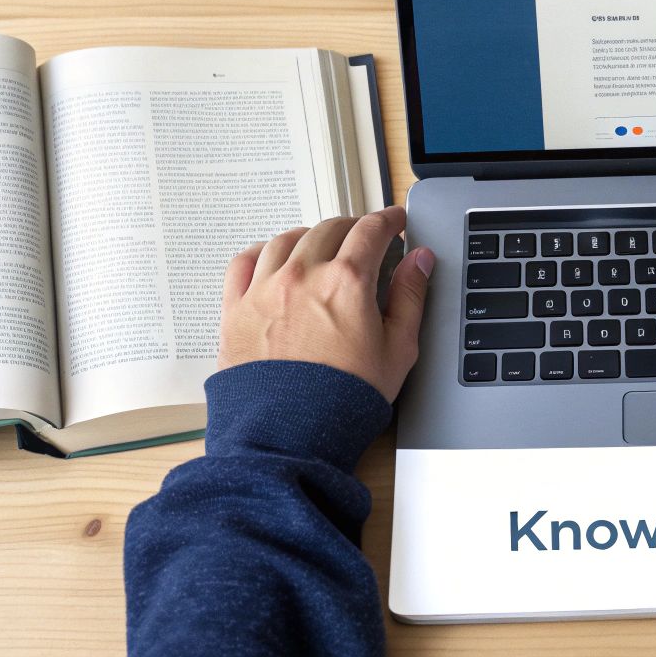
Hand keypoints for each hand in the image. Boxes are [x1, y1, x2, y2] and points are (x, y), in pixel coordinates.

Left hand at [219, 206, 434, 400]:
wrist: (290, 435)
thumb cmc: (346, 398)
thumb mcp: (398, 348)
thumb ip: (411, 296)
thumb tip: (420, 261)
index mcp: (348, 282)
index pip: (372, 230)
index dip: (389, 221)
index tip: (395, 222)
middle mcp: (303, 275)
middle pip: (330, 229)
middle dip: (352, 227)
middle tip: (364, 238)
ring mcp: (265, 289)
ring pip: (288, 239)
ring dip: (310, 236)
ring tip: (321, 246)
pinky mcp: (235, 309)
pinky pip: (245, 261)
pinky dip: (264, 251)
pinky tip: (274, 257)